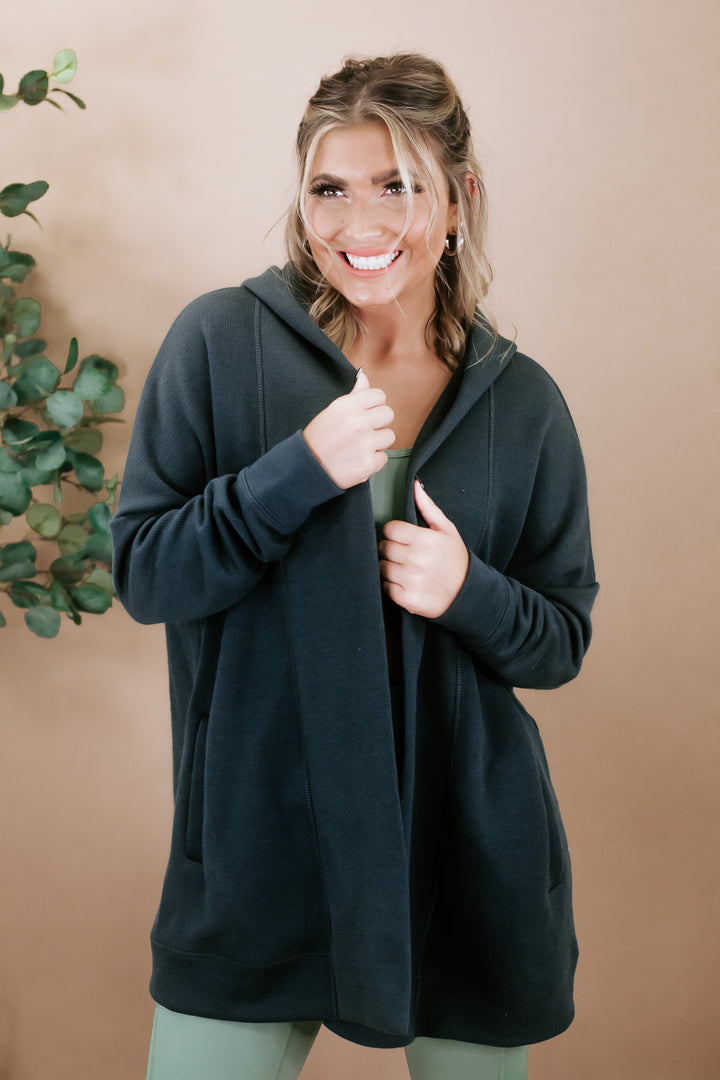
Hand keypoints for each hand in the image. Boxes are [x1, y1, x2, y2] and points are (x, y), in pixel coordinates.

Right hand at [303, 371, 395, 488]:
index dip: (374, 405)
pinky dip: (373, 461)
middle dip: (379, 422)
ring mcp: (364, 443)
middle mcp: (357, 422)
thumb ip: (353, 395)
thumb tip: (364, 377)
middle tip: (365, 431)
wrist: (308, 469)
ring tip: (361, 446)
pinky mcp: (368, 463)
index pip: (379, 395)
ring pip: (389, 436)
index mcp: (346, 406)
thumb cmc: (319, 439)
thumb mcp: (332, 412)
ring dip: (378, 442)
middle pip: (388, 414)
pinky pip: (384, 457)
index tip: (367, 413)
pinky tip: (359, 459)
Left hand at [378, 480, 468, 617]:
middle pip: (384, 548)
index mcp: (423, 539)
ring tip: (406, 570)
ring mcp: (410, 579)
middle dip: (391, 550)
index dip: (395, 534)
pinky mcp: (407, 598)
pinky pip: (386, 587)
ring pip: (382, 567)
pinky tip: (406, 583)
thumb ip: (428, 507)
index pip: (390, 529)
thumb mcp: (447, 530)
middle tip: (404, 555)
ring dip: (390, 568)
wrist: (467, 593)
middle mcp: (415, 558)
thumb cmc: (456, 559)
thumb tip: (415, 486)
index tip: (403, 539)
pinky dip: (392, 586)